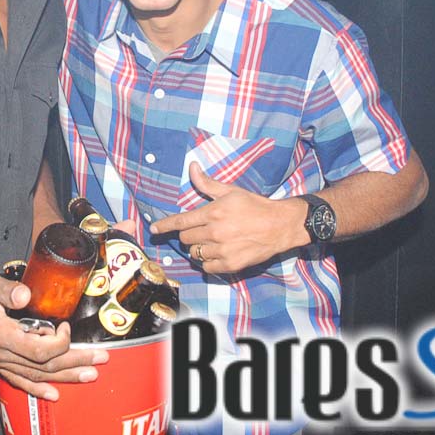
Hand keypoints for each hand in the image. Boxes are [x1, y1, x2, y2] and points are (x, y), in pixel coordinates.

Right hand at [0, 265, 108, 399]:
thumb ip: (6, 290)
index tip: (65, 326)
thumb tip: (26, 294)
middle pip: (43, 366)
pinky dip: (37, 388)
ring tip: (89, 376)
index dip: (59, 341)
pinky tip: (53, 393)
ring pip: (35, 376)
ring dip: (64, 377)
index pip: (38, 350)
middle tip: (101, 360)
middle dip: (75, 363)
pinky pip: (18, 379)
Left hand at [149, 162, 307, 272]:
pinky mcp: (231, 264)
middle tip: (202, 230)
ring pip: (195, 254)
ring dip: (199, 248)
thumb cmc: (255, 205)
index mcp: (213, 213)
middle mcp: (215, 233)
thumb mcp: (231, 191)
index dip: (165, 226)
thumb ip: (207, 183)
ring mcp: (222, 250)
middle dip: (189, 235)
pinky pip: (207, 267)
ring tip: (212, 241)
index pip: (180, 222)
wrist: (280, 225)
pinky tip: (217, 253)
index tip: (154, 230)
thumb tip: (192, 167)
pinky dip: (208, 262)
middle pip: (186, 239)